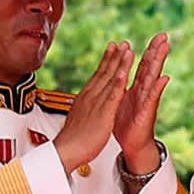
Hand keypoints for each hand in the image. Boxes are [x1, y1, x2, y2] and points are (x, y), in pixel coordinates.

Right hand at [55, 41, 133, 171]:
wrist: (66, 151)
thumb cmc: (74, 139)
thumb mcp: (82, 118)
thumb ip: (86, 108)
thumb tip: (85, 104)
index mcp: (87, 98)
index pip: (98, 75)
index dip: (107, 61)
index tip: (113, 49)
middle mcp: (91, 96)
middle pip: (104, 72)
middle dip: (114, 56)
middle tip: (122, 42)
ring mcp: (96, 103)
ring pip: (109, 79)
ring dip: (119, 63)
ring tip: (127, 49)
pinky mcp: (102, 113)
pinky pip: (112, 96)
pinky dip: (118, 83)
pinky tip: (124, 72)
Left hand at [113, 32, 170, 175]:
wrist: (132, 145)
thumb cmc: (126, 125)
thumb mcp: (120, 101)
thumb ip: (124, 87)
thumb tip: (122, 74)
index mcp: (136, 88)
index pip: (142, 65)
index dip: (147, 50)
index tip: (153, 37)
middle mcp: (143, 92)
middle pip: (150, 67)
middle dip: (156, 50)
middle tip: (163, 35)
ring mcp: (146, 101)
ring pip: (152, 77)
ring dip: (158, 62)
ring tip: (165, 48)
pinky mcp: (146, 112)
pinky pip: (152, 98)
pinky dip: (157, 88)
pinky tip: (163, 78)